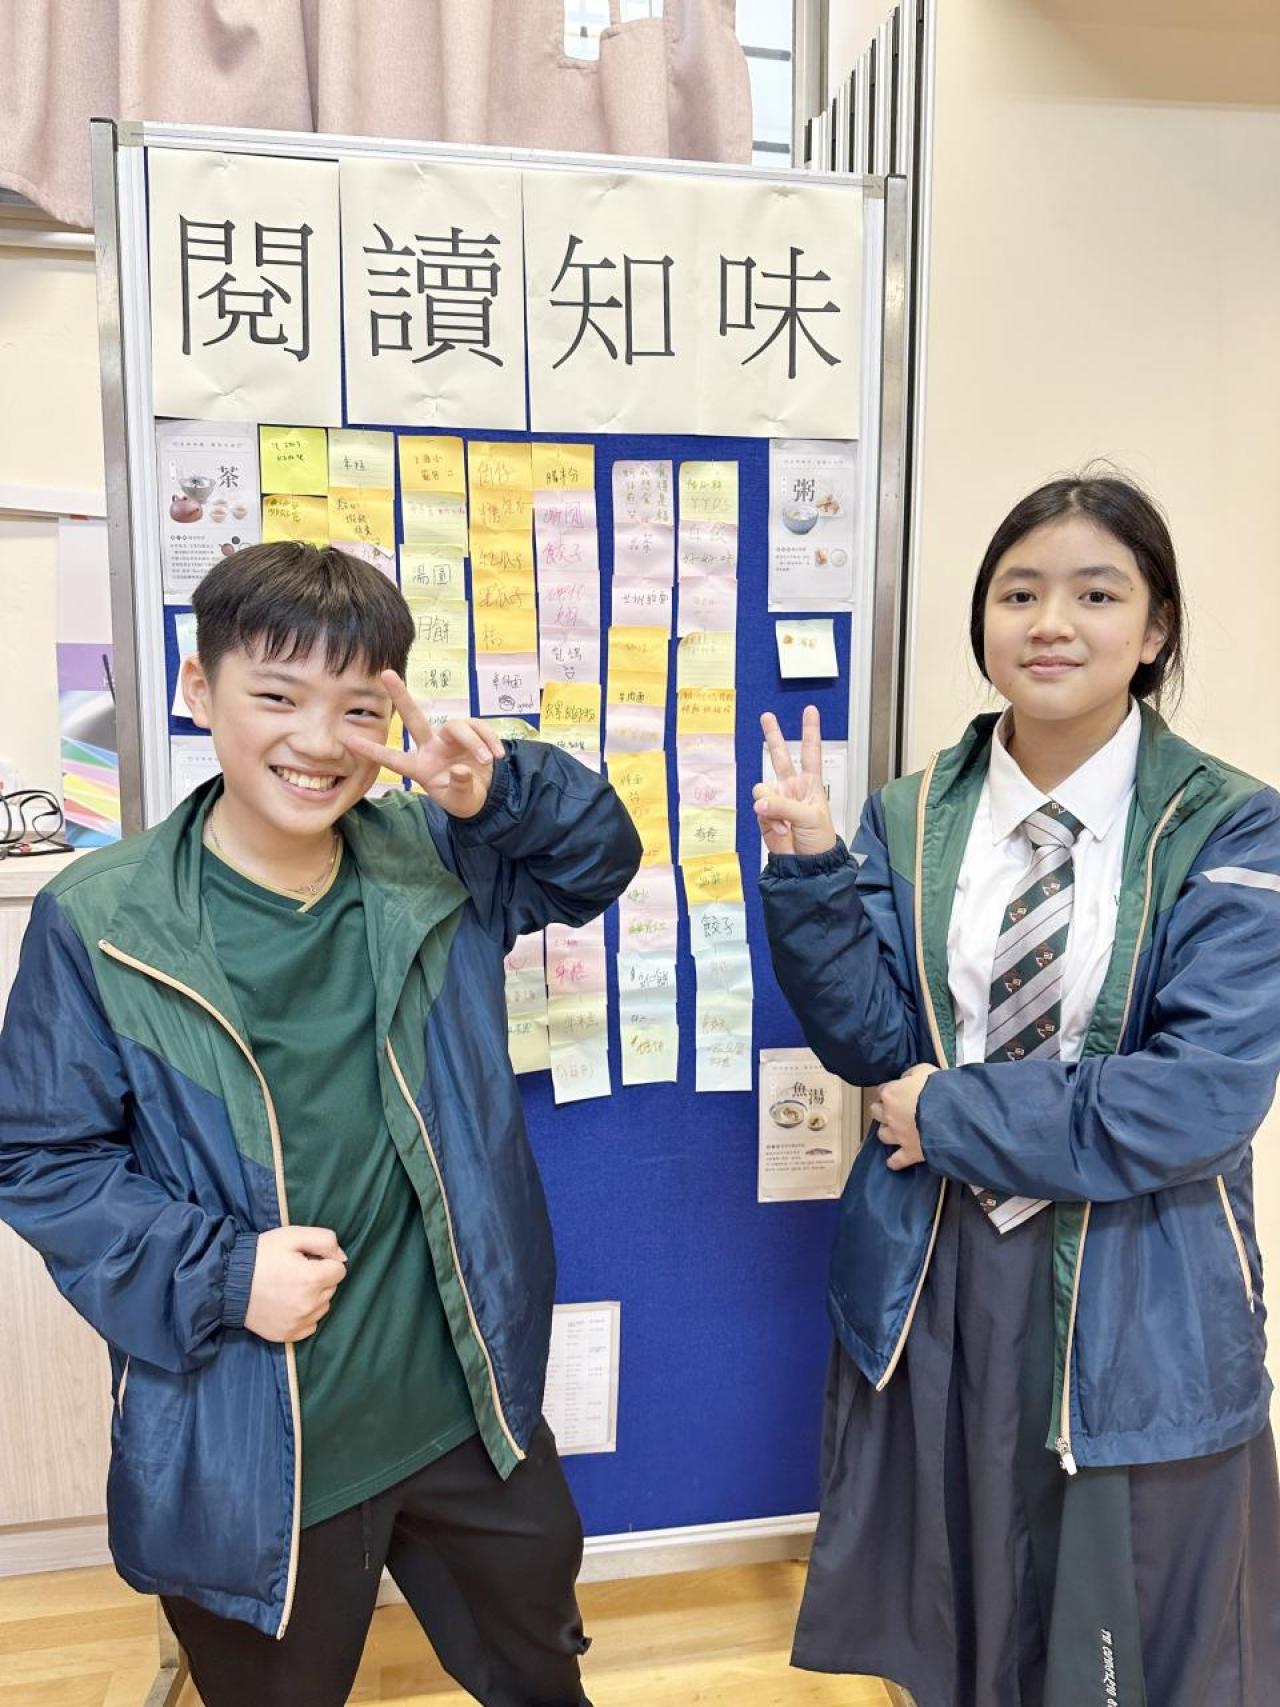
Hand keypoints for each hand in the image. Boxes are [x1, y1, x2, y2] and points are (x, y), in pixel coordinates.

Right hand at [244, 1225, 348, 1342]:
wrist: (227, 1282)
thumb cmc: (261, 1255)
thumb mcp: (292, 1235)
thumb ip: (325, 1240)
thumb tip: (342, 1258)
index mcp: (312, 1279)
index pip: (339, 1270)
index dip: (324, 1261)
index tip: (307, 1259)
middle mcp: (309, 1304)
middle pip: (331, 1288)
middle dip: (319, 1278)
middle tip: (295, 1271)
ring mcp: (298, 1322)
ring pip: (323, 1307)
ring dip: (314, 1297)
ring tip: (290, 1287)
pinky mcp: (287, 1335)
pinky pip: (310, 1325)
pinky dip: (305, 1315)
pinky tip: (288, 1304)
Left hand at [346, 670, 504, 818]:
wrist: (487, 795)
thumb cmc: (464, 798)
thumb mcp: (461, 801)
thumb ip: (460, 787)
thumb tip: (460, 768)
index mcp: (420, 769)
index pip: (393, 759)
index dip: (372, 750)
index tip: (348, 740)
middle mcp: (431, 749)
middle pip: (414, 718)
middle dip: (401, 696)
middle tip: (386, 674)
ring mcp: (450, 739)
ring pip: (457, 726)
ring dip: (474, 742)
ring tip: (488, 760)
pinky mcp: (471, 733)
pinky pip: (479, 728)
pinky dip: (489, 740)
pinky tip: (497, 754)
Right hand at [752, 705, 838, 856]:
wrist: (806, 866)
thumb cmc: (820, 840)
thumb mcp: (810, 817)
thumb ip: (784, 805)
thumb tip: (761, 801)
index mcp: (811, 785)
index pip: (811, 753)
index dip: (810, 732)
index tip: (810, 711)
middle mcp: (792, 788)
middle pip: (781, 756)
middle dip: (774, 736)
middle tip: (767, 717)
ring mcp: (777, 801)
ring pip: (763, 787)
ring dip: (771, 802)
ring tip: (784, 819)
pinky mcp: (764, 815)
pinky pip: (758, 807)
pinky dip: (767, 817)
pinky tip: (779, 827)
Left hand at [872, 1064, 938, 1170]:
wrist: (949, 1115)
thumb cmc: (937, 1089)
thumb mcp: (924, 1070)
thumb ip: (911, 1074)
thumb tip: (906, 1079)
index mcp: (891, 1094)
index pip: (882, 1090)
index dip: (890, 1091)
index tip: (897, 1091)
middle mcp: (889, 1115)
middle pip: (876, 1111)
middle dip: (882, 1110)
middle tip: (893, 1109)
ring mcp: (898, 1135)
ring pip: (882, 1135)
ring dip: (887, 1132)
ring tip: (894, 1131)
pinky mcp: (909, 1152)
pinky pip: (897, 1160)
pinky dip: (895, 1162)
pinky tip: (893, 1162)